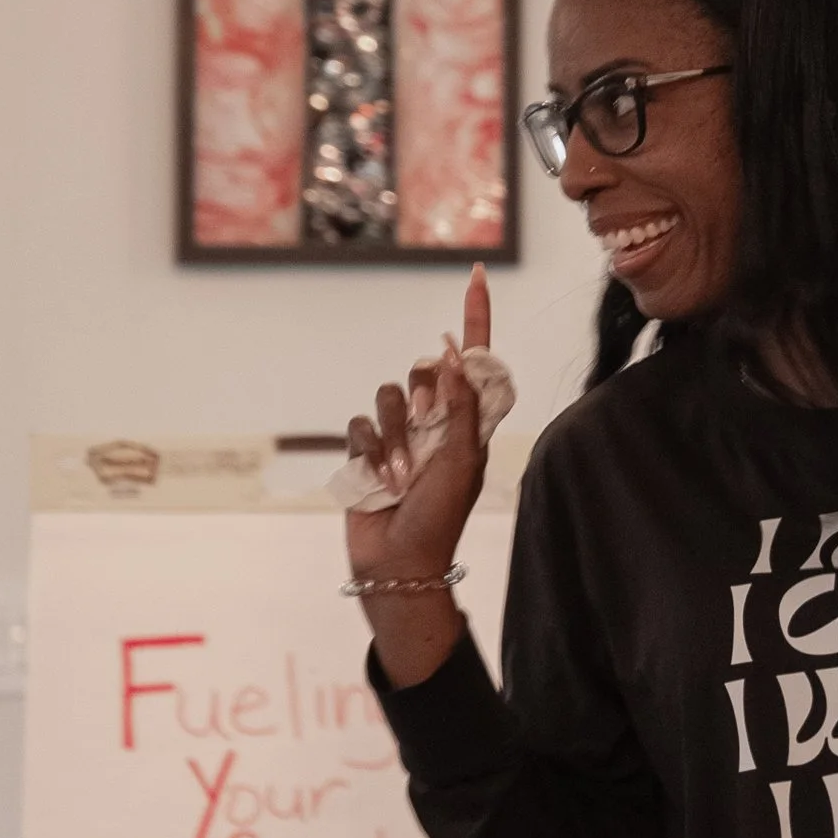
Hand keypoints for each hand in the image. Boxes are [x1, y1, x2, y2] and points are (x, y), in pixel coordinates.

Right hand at [342, 265, 492, 684]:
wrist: (400, 562)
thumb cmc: (441, 518)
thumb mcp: (463, 460)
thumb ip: (462, 404)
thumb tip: (456, 350)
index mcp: (468, 421)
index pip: (473, 359)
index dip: (475, 317)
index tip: (477, 275)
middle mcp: (435, 420)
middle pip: (422, 370)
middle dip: (422, 399)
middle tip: (427, 434)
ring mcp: (400, 434)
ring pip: (387, 395)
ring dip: (394, 436)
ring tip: (402, 477)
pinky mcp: (367, 449)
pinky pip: (360, 422)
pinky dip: (369, 450)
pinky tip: (379, 480)